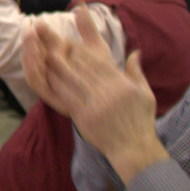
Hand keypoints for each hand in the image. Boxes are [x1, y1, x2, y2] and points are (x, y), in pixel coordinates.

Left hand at [21, 7, 166, 183]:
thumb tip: (135, 52)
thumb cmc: (140, 121)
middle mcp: (109, 92)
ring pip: (71, 79)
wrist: (135, 149)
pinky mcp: (84, 116)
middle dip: (66, 53)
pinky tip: (46, 77)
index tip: (69, 41)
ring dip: (56, 66)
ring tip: (44, 54)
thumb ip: (137, 72)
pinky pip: (65, 96)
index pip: (98, 61)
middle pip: (81, 66)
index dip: (81, 50)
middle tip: (51, 42)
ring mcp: (95, 104)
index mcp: (122, 84)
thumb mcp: (145, 94)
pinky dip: (55, 85)